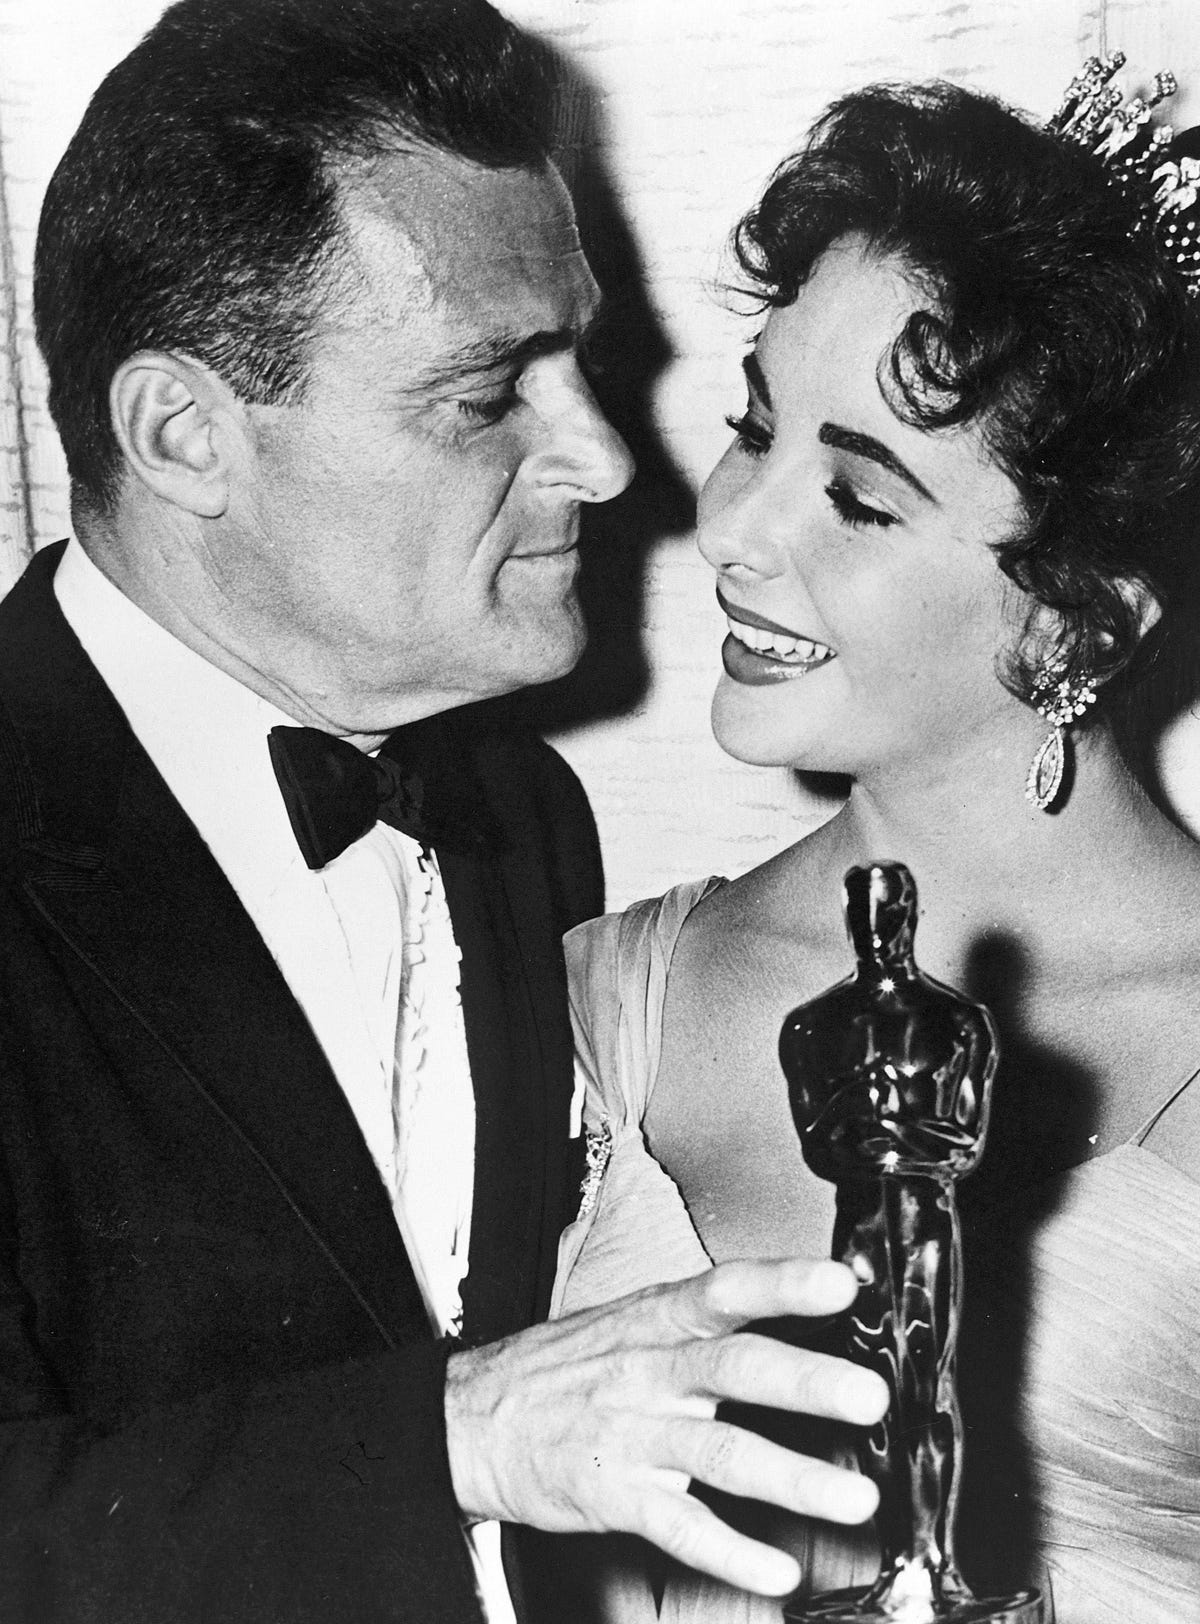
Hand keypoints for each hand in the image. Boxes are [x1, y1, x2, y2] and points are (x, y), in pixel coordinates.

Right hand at [444, 1257, 887, 1596]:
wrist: (473, 1417)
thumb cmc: (564, 1367)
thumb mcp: (628, 1319)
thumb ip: (704, 1320)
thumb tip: (792, 1310)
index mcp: (657, 1319)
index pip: (725, 1289)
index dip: (783, 1284)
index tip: (841, 1284)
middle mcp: (650, 1370)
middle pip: (735, 1367)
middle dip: (805, 1382)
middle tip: (868, 1396)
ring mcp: (633, 1433)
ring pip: (721, 1451)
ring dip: (792, 1478)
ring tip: (853, 1500)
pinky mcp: (613, 1493)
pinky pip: (678, 1525)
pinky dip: (729, 1551)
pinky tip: (775, 1570)